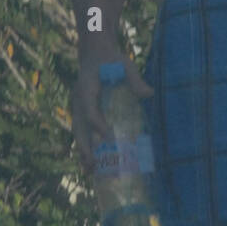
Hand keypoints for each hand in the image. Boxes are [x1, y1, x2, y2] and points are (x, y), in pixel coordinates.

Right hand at [71, 47, 153, 178]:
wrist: (94, 54)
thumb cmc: (111, 59)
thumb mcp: (125, 63)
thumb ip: (135, 78)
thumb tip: (149, 94)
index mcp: (86, 88)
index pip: (90, 110)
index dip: (98, 124)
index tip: (109, 138)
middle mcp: (78, 100)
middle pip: (78, 127)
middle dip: (84, 147)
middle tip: (93, 163)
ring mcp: (77, 108)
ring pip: (78, 133)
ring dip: (83, 152)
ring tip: (90, 171)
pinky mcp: (82, 113)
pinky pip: (82, 132)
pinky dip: (86, 147)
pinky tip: (93, 163)